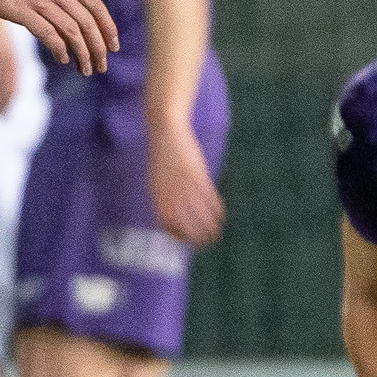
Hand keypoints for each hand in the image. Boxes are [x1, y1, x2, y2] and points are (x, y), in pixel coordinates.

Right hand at [0, 0, 116, 74]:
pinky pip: (48, 33)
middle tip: (101, 66)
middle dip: (98, 48)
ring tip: (86, 70)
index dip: (108, 27)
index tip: (113, 47)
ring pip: (72, 31)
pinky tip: (64, 60)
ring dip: (83, 54)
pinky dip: (60, 49)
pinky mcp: (19, 10)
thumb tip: (72, 14)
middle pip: (87, 22)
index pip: (95, 5)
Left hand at [147, 116, 223, 246]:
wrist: (166, 133)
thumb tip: (171, 216)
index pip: (167, 227)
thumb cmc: (161, 157)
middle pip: (186, 225)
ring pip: (201, 214)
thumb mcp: (156, 180)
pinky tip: (220, 214)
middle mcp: (170, 195)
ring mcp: (185, 186)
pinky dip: (216, 208)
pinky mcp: (197, 176)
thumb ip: (163, 198)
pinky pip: (209, 198)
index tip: (186, 241)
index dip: (177, 237)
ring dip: (210, 227)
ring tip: (217, 233)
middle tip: (206, 243)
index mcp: (158, 198)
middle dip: (197, 237)